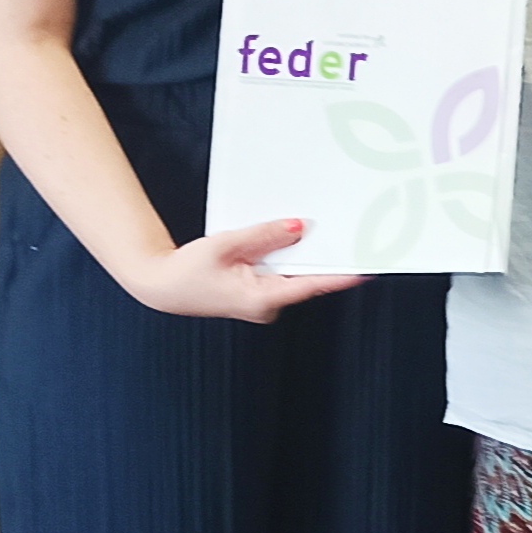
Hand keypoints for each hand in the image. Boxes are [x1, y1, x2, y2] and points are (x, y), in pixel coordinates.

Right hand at [129, 221, 362, 320]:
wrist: (162, 286)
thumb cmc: (188, 270)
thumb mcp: (226, 245)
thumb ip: (264, 236)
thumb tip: (300, 227)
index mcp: (263, 298)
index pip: (313, 284)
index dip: (344, 275)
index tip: (370, 266)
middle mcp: (269, 305)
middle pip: (308, 278)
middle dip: (327, 256)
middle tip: (354, 234)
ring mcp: (264, 302)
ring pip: (294, 274)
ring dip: (307, 255)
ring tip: (325, 230)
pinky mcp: (258, 295)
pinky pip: (282, 274)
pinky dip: (288, 258)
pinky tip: (294, 239)